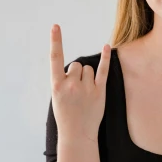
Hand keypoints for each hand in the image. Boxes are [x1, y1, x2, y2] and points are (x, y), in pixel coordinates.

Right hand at [50, 24, 110, 141]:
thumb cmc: (66, 114)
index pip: (55, 59)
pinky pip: (103, 70)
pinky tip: (106, 47)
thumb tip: (76, 67)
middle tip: (75, 91)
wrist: (76, 134)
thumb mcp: (57, 97)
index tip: (55, 27)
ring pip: (87, 69)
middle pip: (76, 65)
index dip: (55, 41)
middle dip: (76, 74)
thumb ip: (63, 81)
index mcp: (56, 85)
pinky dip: (105, 58)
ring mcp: (86, 88)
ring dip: (86, 76)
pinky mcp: (99, 91)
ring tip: (84, 94)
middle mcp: (71, 85)